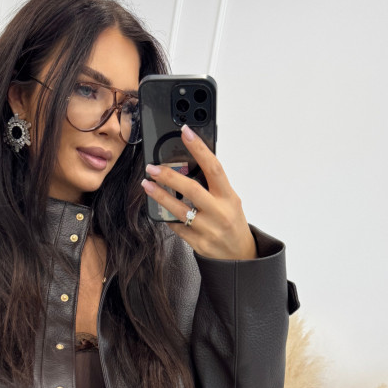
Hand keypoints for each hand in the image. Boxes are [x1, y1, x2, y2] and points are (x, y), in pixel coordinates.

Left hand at [141, 123, 256, 260]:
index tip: (186, 132)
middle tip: (152, 168)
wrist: (239, 255)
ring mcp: (207, 229)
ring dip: (160, 196)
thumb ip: (213, 186)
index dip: (199, 148)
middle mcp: (219, 213)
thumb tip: (191, 164)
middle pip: (191, 189)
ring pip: (178, 210)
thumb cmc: (233, 223)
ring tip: (147, 185)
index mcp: (228, 197)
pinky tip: (160, 209)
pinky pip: (177, 227)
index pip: (214, 168)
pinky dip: (167, 217)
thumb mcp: (230, 201)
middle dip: (169, 176)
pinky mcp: (197, 243)